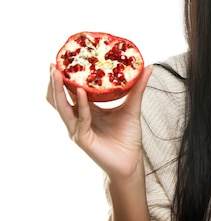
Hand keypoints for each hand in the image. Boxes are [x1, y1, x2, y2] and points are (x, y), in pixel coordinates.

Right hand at [46, 64, 152, 178]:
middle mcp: (77, 119)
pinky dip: (80, 104)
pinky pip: (80, 118)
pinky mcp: (83, 138)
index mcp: (86, 110)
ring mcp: (77, 129)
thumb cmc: (128, 136)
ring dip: (59, 90)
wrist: (131, 161)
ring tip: (59, 73)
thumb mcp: (132, 106)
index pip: (69, 91)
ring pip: (62, 107)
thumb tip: (147, 67)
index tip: (63, 59)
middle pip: (58, 98)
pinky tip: (82, 92)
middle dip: (54, 81)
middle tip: (53, 64)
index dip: (64, 77)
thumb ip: (138, 87)